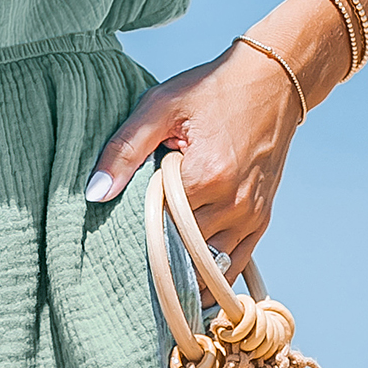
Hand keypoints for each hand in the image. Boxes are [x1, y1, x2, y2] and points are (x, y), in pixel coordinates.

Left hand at [84, 40, 304, 278]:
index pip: (159, 228)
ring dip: (184, 273)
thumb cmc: (211, 90)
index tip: (116, 246)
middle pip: (183, 251)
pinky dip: (212, 276)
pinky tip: (191, 287)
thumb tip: (95, 193)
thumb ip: (124, 149)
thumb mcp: (160, 107)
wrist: (272, 81)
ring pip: (210, 265)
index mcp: (205, 177)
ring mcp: (251, 214)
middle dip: (158, 259)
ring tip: (154, 285)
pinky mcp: (261, 217)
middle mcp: (233, 203)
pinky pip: (236, 263)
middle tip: (127, 272)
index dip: (136, 238)